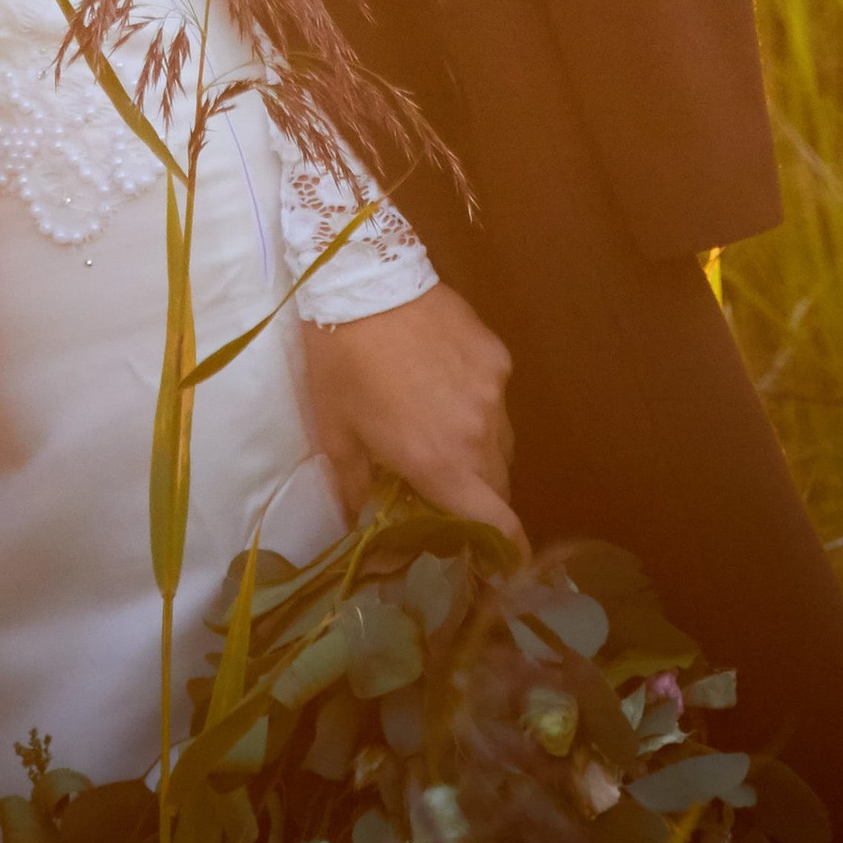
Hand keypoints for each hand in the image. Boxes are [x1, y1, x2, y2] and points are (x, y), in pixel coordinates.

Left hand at [302, 285, 526, 552]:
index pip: (498, 526)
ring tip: (438, 427)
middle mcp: (480, 435)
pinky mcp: (497, 355)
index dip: (505, 553)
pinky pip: (496, 397)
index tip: (500, 566)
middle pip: (498, 486)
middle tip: (444, 484)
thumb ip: (358, 488)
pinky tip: (443, 380)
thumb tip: (364, 526)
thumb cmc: (341, 361)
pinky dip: (477, 403)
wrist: (362, 277)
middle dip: (478, 496)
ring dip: (478, 450)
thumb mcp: (336, 432)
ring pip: (501, 442)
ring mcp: (494, 392)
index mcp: (441, 464)